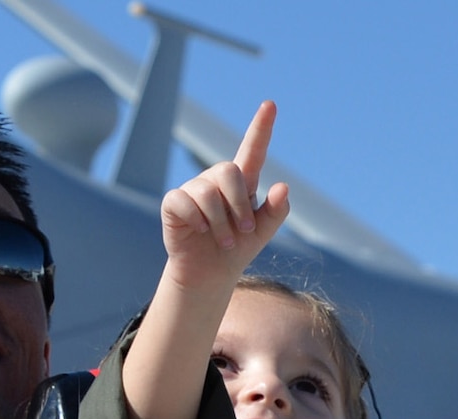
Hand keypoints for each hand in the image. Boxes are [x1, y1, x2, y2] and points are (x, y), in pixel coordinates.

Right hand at [159, 100, 290, 292]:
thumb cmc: (237, 248)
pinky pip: (185, 201)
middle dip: (239, 204)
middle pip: (229, 171)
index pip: (252, 150)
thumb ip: (276, 211)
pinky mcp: (174, 202)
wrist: (210, 273)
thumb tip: (283, 186)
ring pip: (208, 192)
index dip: (261, 128)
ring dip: (221, 223)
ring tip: (224, 240)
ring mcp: (193, 189)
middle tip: (245, 230)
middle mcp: (216, 179)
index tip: (270, 105)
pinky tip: (200, 232)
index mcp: (242, 182)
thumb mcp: (262, 232)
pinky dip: (197, 221)